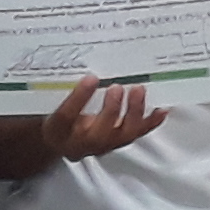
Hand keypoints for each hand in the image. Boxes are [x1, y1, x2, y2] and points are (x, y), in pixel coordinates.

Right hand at [41, 74, 168, 163]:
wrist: (60, 141)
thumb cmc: (57, 117)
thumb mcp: (48, 104)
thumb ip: (62, 88)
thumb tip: (80, 64)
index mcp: (57, 132)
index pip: (66, 118)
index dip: (79, 98)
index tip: (91, 78)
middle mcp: (79, 143)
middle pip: (98, 132)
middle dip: (110, 110)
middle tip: (117, 88)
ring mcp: (101, 145)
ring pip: (122, 135)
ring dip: (133, 113)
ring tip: (138, 91)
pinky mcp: (117, 142)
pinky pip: (136, 134)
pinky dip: (150, 122)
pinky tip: (161, 110)